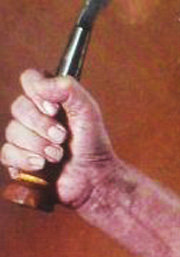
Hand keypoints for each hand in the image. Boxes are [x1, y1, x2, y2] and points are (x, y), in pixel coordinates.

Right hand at [2, 69, 116, 208]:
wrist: (93, 178)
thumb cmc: (93, 143)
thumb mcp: (88, 111)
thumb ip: (69, 90)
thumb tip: (41, 82)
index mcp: (51, 98)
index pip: (30, 79)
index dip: (37, 92)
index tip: (54, 109)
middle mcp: (35, 115)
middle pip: (18, 107)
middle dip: (42, 125)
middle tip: (63, 137)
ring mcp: (24, 137)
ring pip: (12, 131)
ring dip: (38, 145)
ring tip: (58, 155)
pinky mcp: (18, 159)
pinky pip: (7, 153)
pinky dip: (26, 160)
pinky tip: (42, 166)